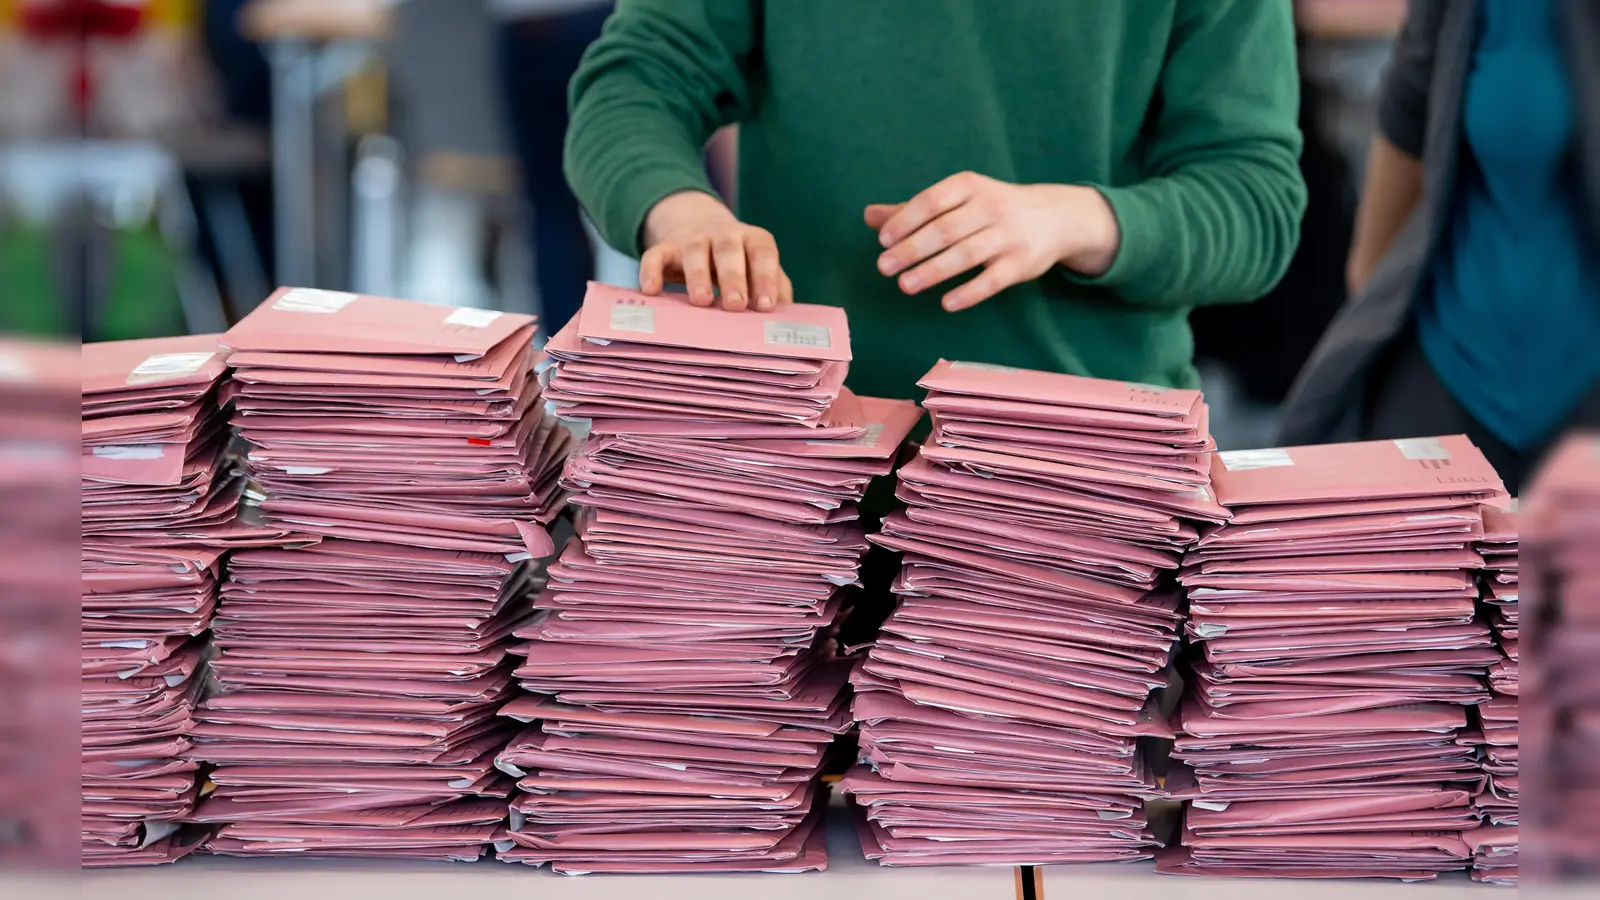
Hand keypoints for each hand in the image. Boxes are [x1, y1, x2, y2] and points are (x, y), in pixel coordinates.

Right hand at [640, 190, 792, 311]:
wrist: (697, 226)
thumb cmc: (738, 261)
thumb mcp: (758, 268)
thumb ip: (774, 287)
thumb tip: (784, 317)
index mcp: (752, 240)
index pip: (762, 253)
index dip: (765, 277)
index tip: (765, 306)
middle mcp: (724, 234)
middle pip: (729, 250)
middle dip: (733, 277)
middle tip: (735, 305)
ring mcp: (692, 239)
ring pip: (695, 252)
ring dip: (697, 276)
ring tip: (701, 301)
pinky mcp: (665, 247)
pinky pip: (655, 254)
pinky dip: (651, 270)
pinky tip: (651, 290)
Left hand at [866, 173, 1120, 311]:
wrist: (1055, 216)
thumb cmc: (992, 207)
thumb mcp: (958, 199)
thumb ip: (913, 209)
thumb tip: (868, 216)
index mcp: (969, 186)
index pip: (931, 201)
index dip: (905, 221)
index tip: (883, 240)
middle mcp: (990, 207)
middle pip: (945, 230)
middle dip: (911, 249)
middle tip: (884, 267)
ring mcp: (1008, 236)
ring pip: (965, 255)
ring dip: (932, 271)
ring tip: (905, 286)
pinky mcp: (1021, 264)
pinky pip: (992, 280)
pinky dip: (969, 292)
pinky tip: (946, 303)